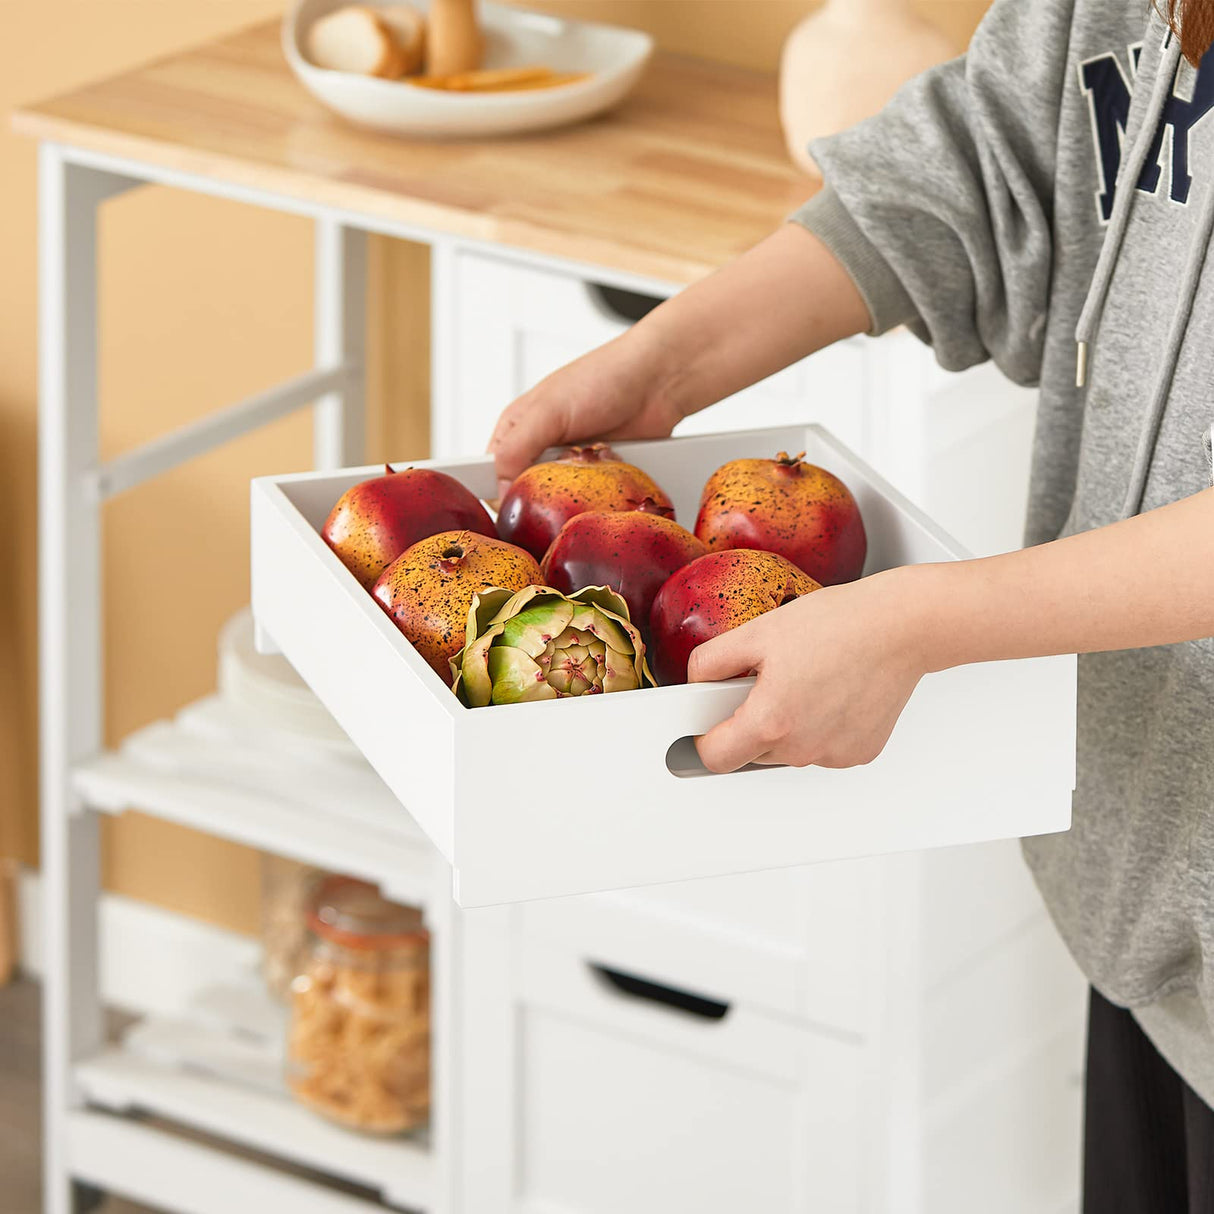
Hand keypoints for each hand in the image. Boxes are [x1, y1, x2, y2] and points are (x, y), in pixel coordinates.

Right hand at [488, 327, 684, 497]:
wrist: (659, 381)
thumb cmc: (602, 379)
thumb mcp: (548, 411)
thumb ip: (516, 449)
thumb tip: (501, 488)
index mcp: (516, 430)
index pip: (491, 477)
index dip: (501, 497)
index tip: (516, 509)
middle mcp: (541, 449)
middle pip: (529, 496)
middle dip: (545, 498)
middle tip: (560, 488)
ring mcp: (572, 464)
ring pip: (562, 503)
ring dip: (577, 496)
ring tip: (590, 473)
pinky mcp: (600, 475)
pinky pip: (593, 500)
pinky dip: (601, 495)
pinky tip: (610, 478)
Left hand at [688, 568, 931, 772]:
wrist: (901, 626)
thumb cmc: (838, 625)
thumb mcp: (757, 632)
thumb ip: (712, 662)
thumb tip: (696, 682)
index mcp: (771, 722)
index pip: (716, 758)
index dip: (705, 738)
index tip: (706, 723)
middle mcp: (803, 748)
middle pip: (753, 753)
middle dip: (750, 722)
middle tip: (765, 681)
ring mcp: (834, 754)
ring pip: (789, 751)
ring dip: (786, 726)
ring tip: (804, 679)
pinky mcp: (859, 753)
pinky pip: (823, 748)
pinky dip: (820, 727)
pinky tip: (831, 692)